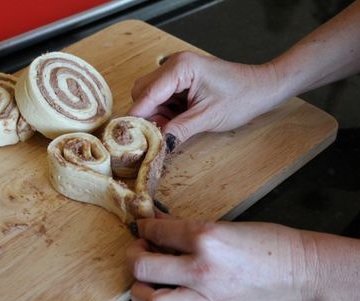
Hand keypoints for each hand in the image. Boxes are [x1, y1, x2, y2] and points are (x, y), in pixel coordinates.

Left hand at [126, 219, 311, 300]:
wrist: (300, 271)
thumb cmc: (268, 243)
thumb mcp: (224, 225)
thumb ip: (185, 227)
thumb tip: (158, 221)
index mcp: (206, 238)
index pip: (156, 232)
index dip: (144, 228)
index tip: (144, 228)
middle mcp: (202, 269)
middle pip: (143, 267)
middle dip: (134, 256)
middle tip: (139, 251)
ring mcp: (207, 298)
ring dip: (140, 290)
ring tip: (145, 280)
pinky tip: (170, 292)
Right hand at [129, 51, 288, 149]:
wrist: (262, 88)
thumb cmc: (242, 97)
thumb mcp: (208, 117)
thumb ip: (179, 130)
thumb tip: (157, 145)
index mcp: (180, 68)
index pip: (147, 93)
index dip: (137, 116)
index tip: (128, 137)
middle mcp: (174, 65)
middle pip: (142, 92)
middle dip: (145, 116)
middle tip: (153, 137)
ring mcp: (176, 73)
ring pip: (150, 97)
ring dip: (154, 116)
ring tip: (168, 132)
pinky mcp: (181, 82)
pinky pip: (161, 99)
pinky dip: (163, 114)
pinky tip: (173, 124)